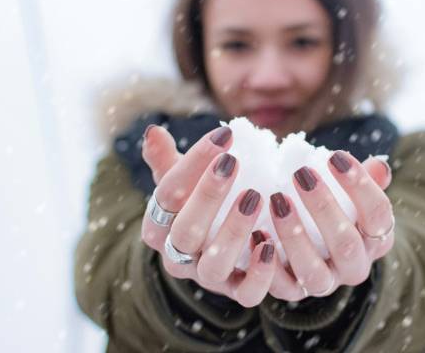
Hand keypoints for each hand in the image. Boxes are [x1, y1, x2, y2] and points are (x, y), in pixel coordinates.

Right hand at [140, 124, 277, 306]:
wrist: (215, 250)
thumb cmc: (198, 204)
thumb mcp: (180, 182)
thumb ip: (166, 160)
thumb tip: (153, 131)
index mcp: (158, 226)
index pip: (167, 196)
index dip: (192, 164)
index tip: (223, 135)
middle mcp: (178, 257)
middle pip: (184, 231)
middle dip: (208, 195)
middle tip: (232, 162)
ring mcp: (208, 278)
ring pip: (214, 264)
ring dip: (234, 230)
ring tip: (255, 197)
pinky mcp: (238, 292)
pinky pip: (247, 293)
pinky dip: (260, 273)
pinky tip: (272, 245)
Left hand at [261, 151, 393, 300]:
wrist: (313, 245)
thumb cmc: (335, 206)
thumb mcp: (353, 193)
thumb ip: (367, 179)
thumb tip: (379, 166)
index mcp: (377, 239)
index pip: (378, 214)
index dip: (360, 186)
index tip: (335, 156)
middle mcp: (355, 267)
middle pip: (346, 244)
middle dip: (323, 208)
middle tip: (301, 175)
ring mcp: (325, 283)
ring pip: (313, 272)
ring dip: (294, 237)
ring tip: (277, 201)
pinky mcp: (294, 292)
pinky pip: (282, 286)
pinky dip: (267, 264)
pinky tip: (256, 233)